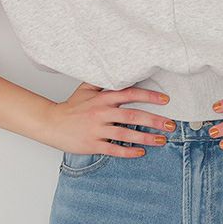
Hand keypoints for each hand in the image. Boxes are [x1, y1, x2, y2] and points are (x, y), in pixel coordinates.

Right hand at [44, 82, 176, 157]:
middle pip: (132, 116)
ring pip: (126, 134)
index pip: (130, 94)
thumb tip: (119, 70)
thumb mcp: (86, 88)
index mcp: (103, 98)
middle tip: (171, 124)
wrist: (51, 123)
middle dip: (154, 120)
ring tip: (162, 140)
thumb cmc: (71, 106)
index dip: (149, 96)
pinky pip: (114, 149)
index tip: (165, 99)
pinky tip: (141, 152)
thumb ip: (103, 81)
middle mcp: (102, 113)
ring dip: (146, 138)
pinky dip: (128, 152)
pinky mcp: (93, 144)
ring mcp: (97, 129)